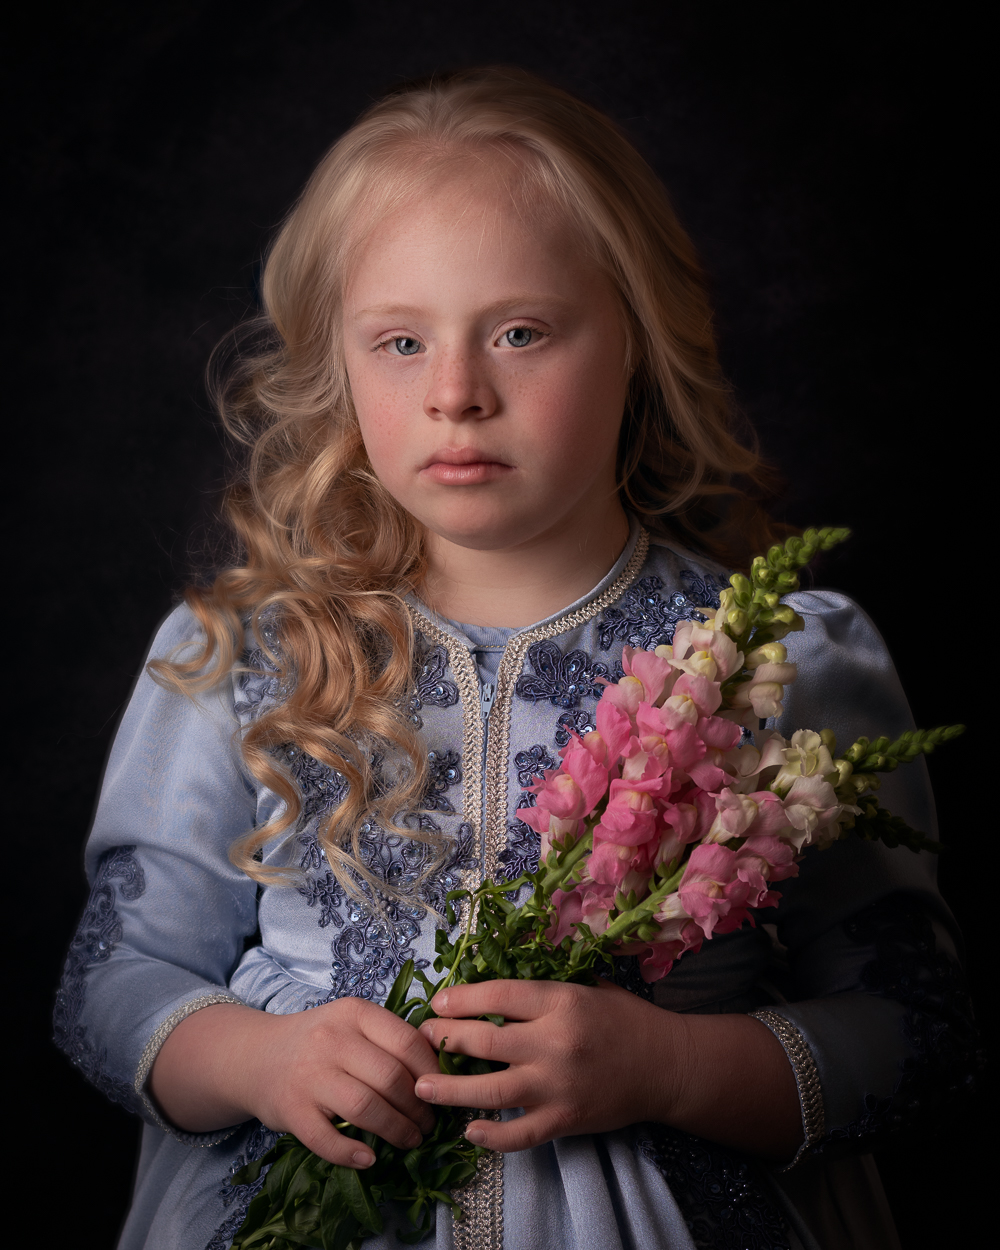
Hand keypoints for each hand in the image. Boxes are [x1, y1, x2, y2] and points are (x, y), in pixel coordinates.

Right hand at [149, 998, 439, 1167]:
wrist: (255, 1056)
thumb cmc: (319, 1042)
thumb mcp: (352, 1024)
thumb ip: (389, 1039)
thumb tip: (441, 1072)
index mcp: (354, 1013)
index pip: (407, 1041)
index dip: (432, 1072)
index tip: (442, 1090)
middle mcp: (331, 1039)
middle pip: (391, 1078)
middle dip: (419, 1107)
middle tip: (429, 1123)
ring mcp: (309, 1075)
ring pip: (365, 1107)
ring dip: (396, 1131)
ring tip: (410, 1140)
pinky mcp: (291, 1110)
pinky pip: (327, 1139)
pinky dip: (352, 1154)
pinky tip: (370, 1159)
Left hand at [414, 979, 682, 1151]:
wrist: (667, 1065)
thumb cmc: (625, 1019)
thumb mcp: (587, 986)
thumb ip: (543, 986)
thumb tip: (493, 979)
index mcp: (561, 1001)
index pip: (499, 996)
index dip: (462, 998)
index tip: (438, 1001)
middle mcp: (555, 1043)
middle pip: (485, 1042)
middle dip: (445, 1039)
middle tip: (422, 1037)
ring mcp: (558, 1086)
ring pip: (491, 1091)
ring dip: (451, 1090)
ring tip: (421, 1087)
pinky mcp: (565, 1121)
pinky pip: (519, 1135)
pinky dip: (491, 1136)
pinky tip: (469, 1130)